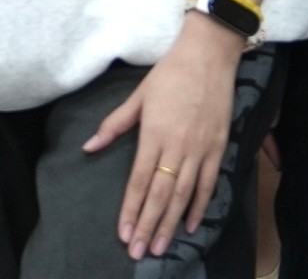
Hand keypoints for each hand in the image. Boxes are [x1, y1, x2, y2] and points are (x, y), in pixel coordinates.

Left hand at [86, 17, 239, 260]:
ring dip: (170, 223)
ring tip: (159, 247)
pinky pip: (209, 183)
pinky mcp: (219, 147)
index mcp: (154, 134)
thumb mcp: (138, 96)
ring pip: (183, 195)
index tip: (123, 233)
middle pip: (160, 194)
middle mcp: (177, 146)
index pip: (139, 180)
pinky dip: (199, 206)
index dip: (130, 208)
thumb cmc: (170, 73)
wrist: (208, 55)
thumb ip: (115, 125)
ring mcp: (200, 149)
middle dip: (147, 225)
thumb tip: (88, 146)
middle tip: (138, 252)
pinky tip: (189, 226)